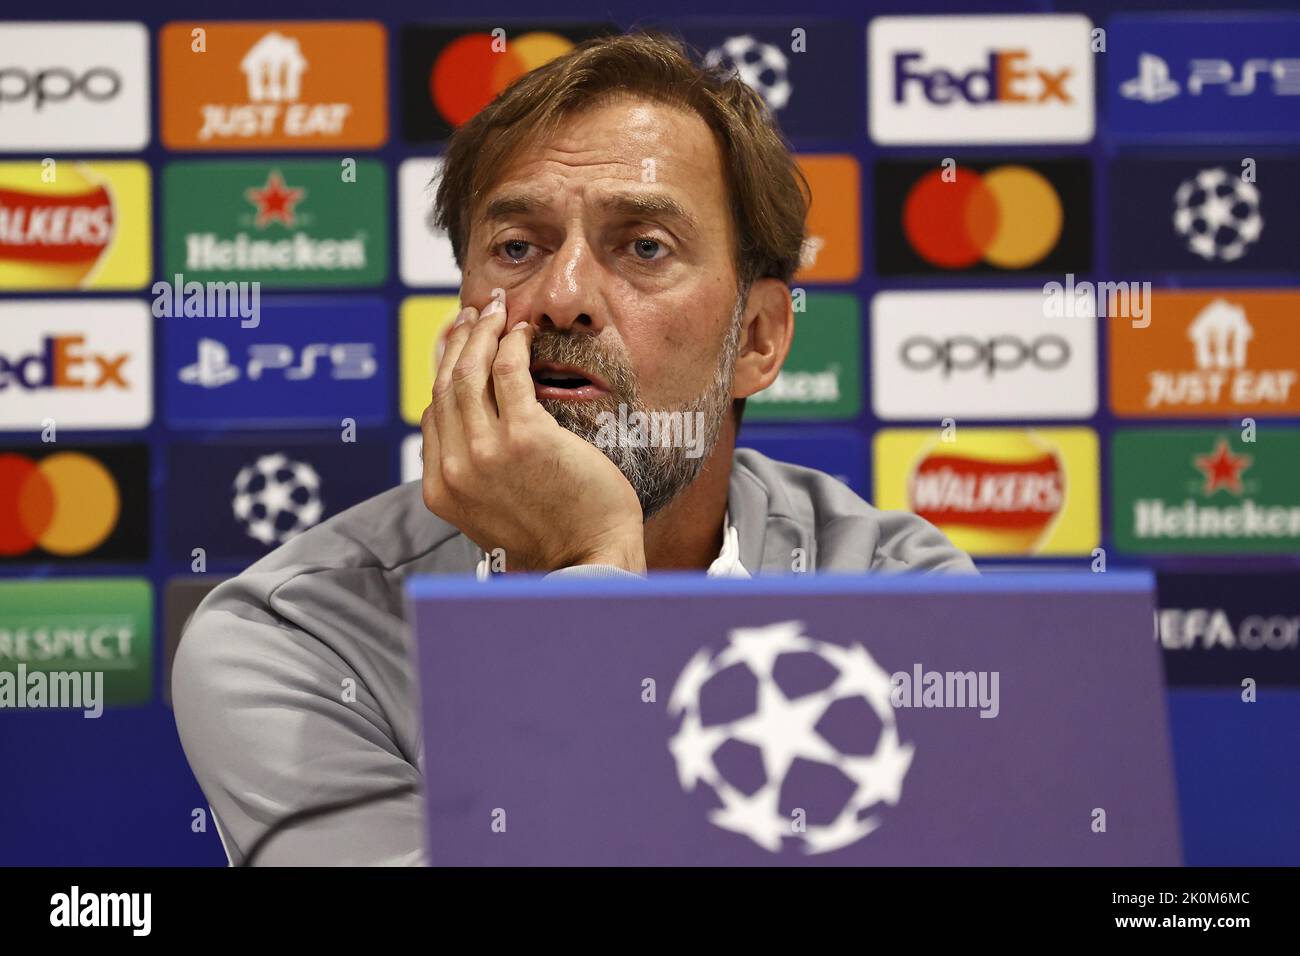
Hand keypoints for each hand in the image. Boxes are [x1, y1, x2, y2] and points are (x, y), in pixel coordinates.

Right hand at [420, 300, 646, 573]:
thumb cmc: (554, 537)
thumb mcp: (494, 512)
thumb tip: (475, 436)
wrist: (589, 561)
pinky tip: (522, 331)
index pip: (433, 414)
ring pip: (470, 373)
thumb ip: (477, 475)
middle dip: (458, 340)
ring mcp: (486, 453)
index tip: (457, 344)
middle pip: (446, 386)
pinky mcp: (525, 436)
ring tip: (496, 310)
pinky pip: (508, 373)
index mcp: (442, 490)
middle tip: (474, 314)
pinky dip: (512, 344)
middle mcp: (454, 470)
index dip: (443, 370)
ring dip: (481, 333)